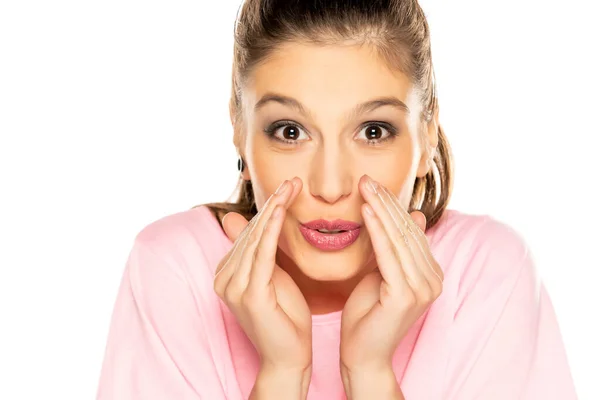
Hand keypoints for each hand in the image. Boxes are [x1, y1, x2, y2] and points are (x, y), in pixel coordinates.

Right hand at [213, 177, 312, 373]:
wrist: (289, 357)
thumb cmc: (286, 318)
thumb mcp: (273, 277)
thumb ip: (262, 251)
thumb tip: (244, 222)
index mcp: (227, 274)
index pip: (248, 233)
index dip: (268, 209)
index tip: (288, 187)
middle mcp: (224, 278)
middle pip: (251, 232)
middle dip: (272, 204)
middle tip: (293, 181)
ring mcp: (233, 287)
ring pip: (256, 238)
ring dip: (274, 210)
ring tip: (292, 187)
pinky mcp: (248, 294)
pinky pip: (262, 253)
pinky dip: (272, 229)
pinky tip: (283, 210)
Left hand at [340, 175, 443, 374]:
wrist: (361, 353)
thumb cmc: (367, 314)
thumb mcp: (382, 273)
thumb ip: (394, 248)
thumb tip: (414, 216)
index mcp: (430, 274)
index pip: (411, 231)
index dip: (392, 206)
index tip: (374, 184)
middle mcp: (432, 280)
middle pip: (407, 231)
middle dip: (386, 202)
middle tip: (367, 178)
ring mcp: (423, 288)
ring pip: (399, 238)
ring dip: (381, 209)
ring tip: (365, 187)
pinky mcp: (407, 295)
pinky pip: (388, 254)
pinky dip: (376, 230)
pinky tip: (365, 211)